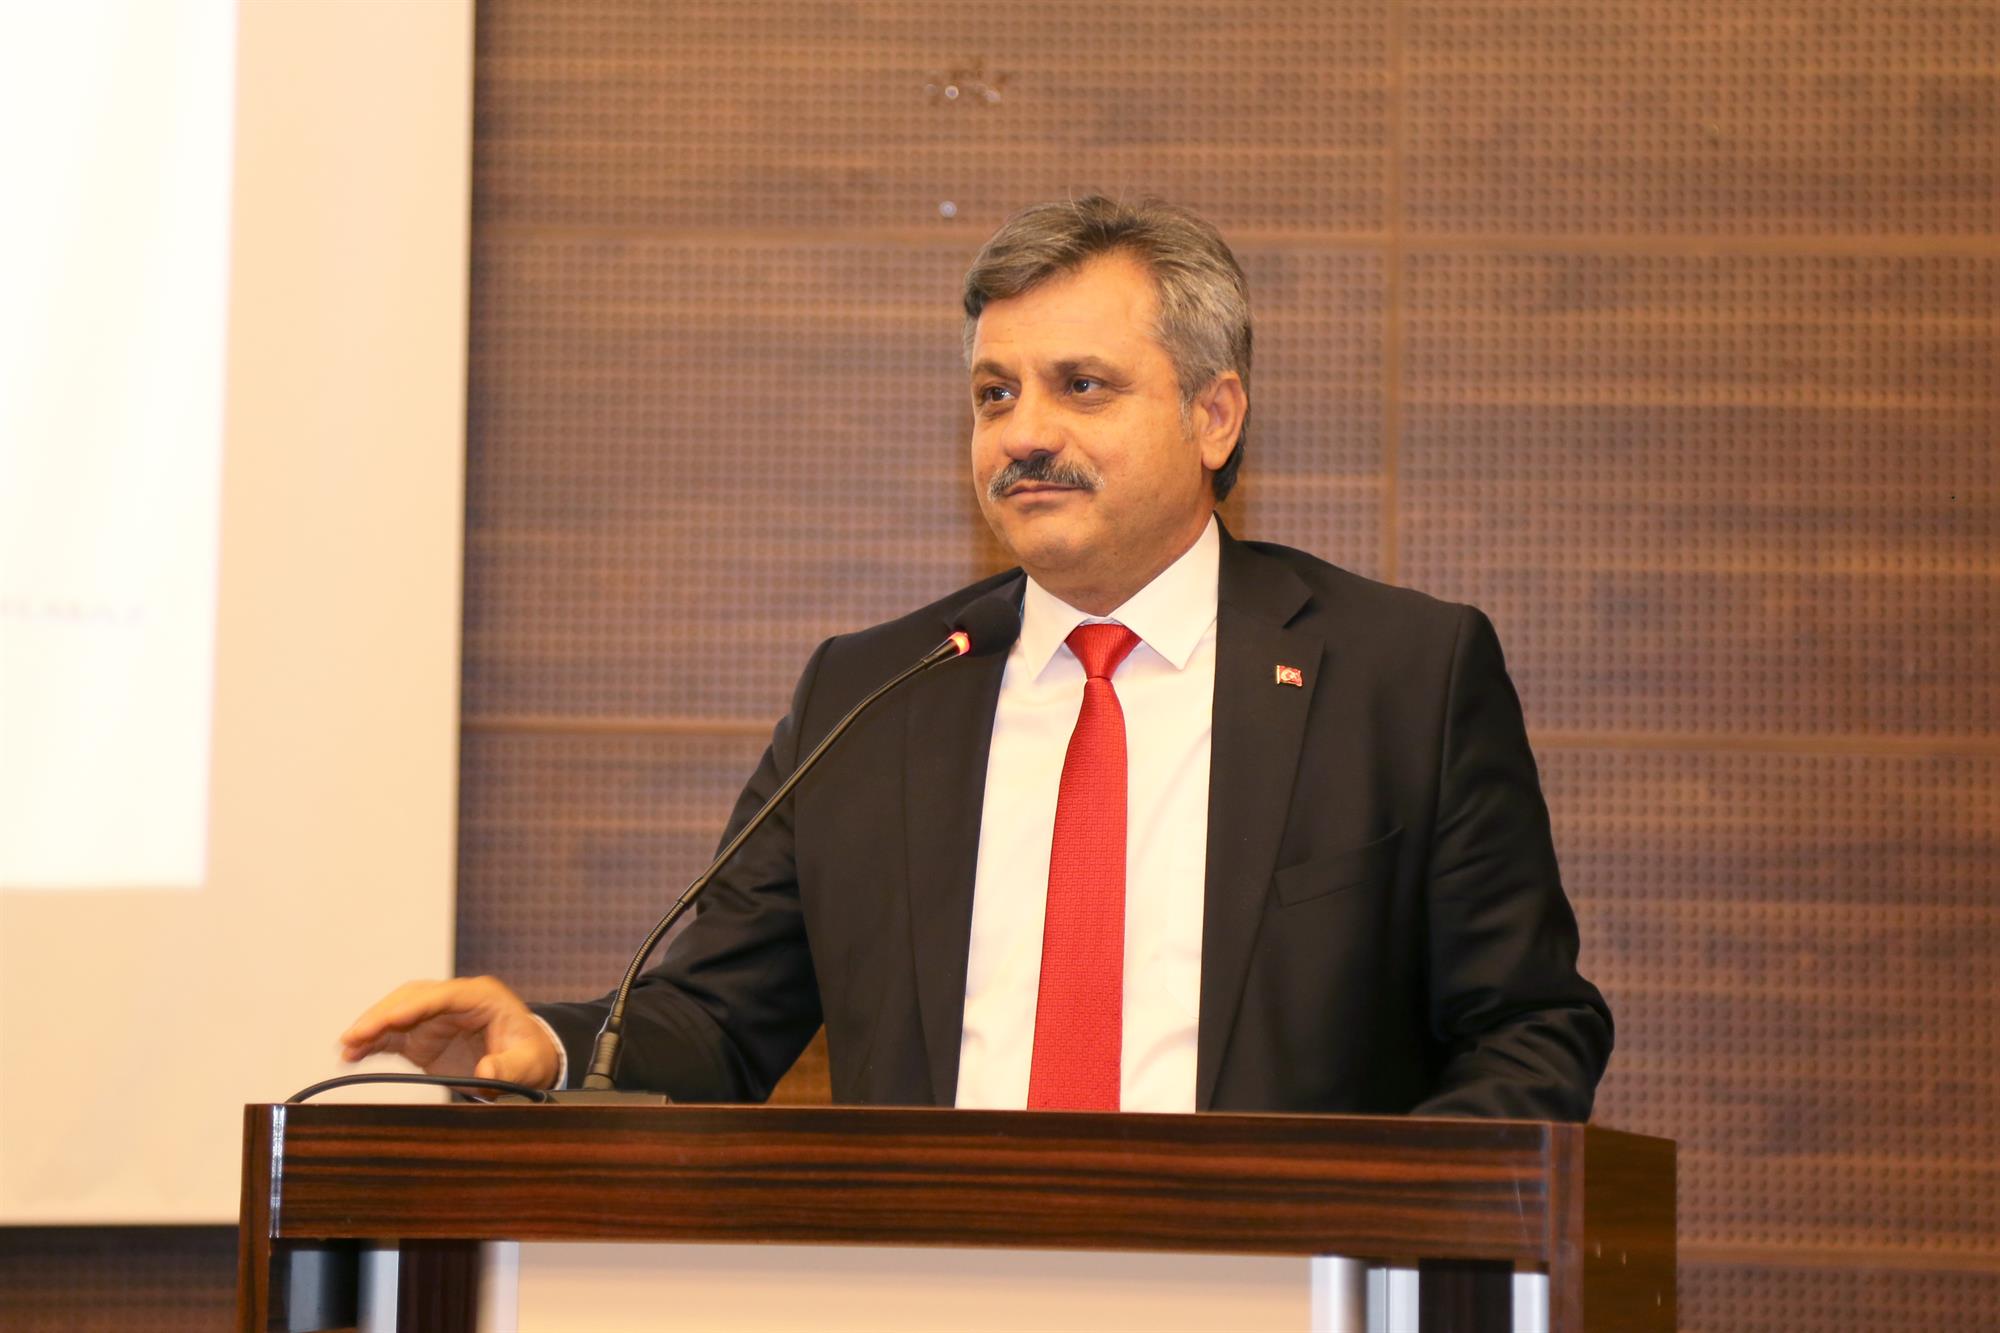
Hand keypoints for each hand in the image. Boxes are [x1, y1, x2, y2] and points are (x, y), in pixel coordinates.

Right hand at [339, 976, 559, 1089]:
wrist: (527, 1060)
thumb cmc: (530, 1054)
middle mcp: (453, 1001)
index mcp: (481, 997)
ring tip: (346, 1047)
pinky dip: (372, 1044)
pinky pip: (392, 1035)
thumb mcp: (528, 1063)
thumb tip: (487, 1071)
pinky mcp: (422, 1037)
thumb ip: (509, 1067)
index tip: (390, 1019)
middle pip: (412, 999)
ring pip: (396, 1013)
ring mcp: (435, 1017)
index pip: (443, 995)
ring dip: (371, 1028)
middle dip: (382, 1015)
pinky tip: (352, 1055)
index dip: (414, 1005)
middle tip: (354, 1036)